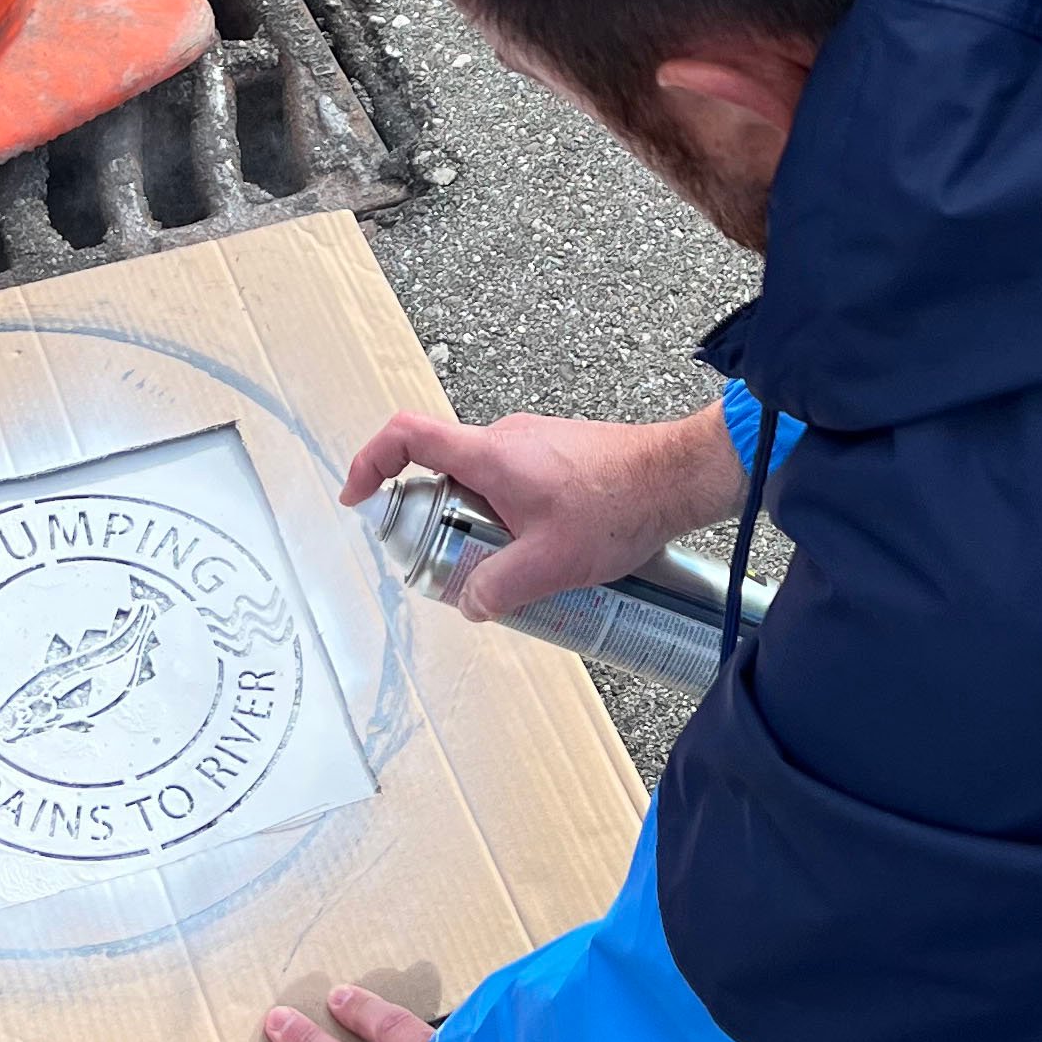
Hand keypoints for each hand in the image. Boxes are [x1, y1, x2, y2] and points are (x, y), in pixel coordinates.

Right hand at [340, 403, 744, 622]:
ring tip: (519, 565)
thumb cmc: (621, 507)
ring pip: (483, 481)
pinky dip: (512, 514)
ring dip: (483, 522)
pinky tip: (549, 549)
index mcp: (490, 454)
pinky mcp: (558, 452)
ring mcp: (533, 441)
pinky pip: (515, 481)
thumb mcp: (551, 565)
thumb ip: (498, 589)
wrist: (681, 476)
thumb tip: (470, 604)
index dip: (370, 463)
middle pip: (444, 470)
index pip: (406, 436)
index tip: (360, 496)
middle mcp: (506, 438)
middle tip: (460, 563)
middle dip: (440, 520)